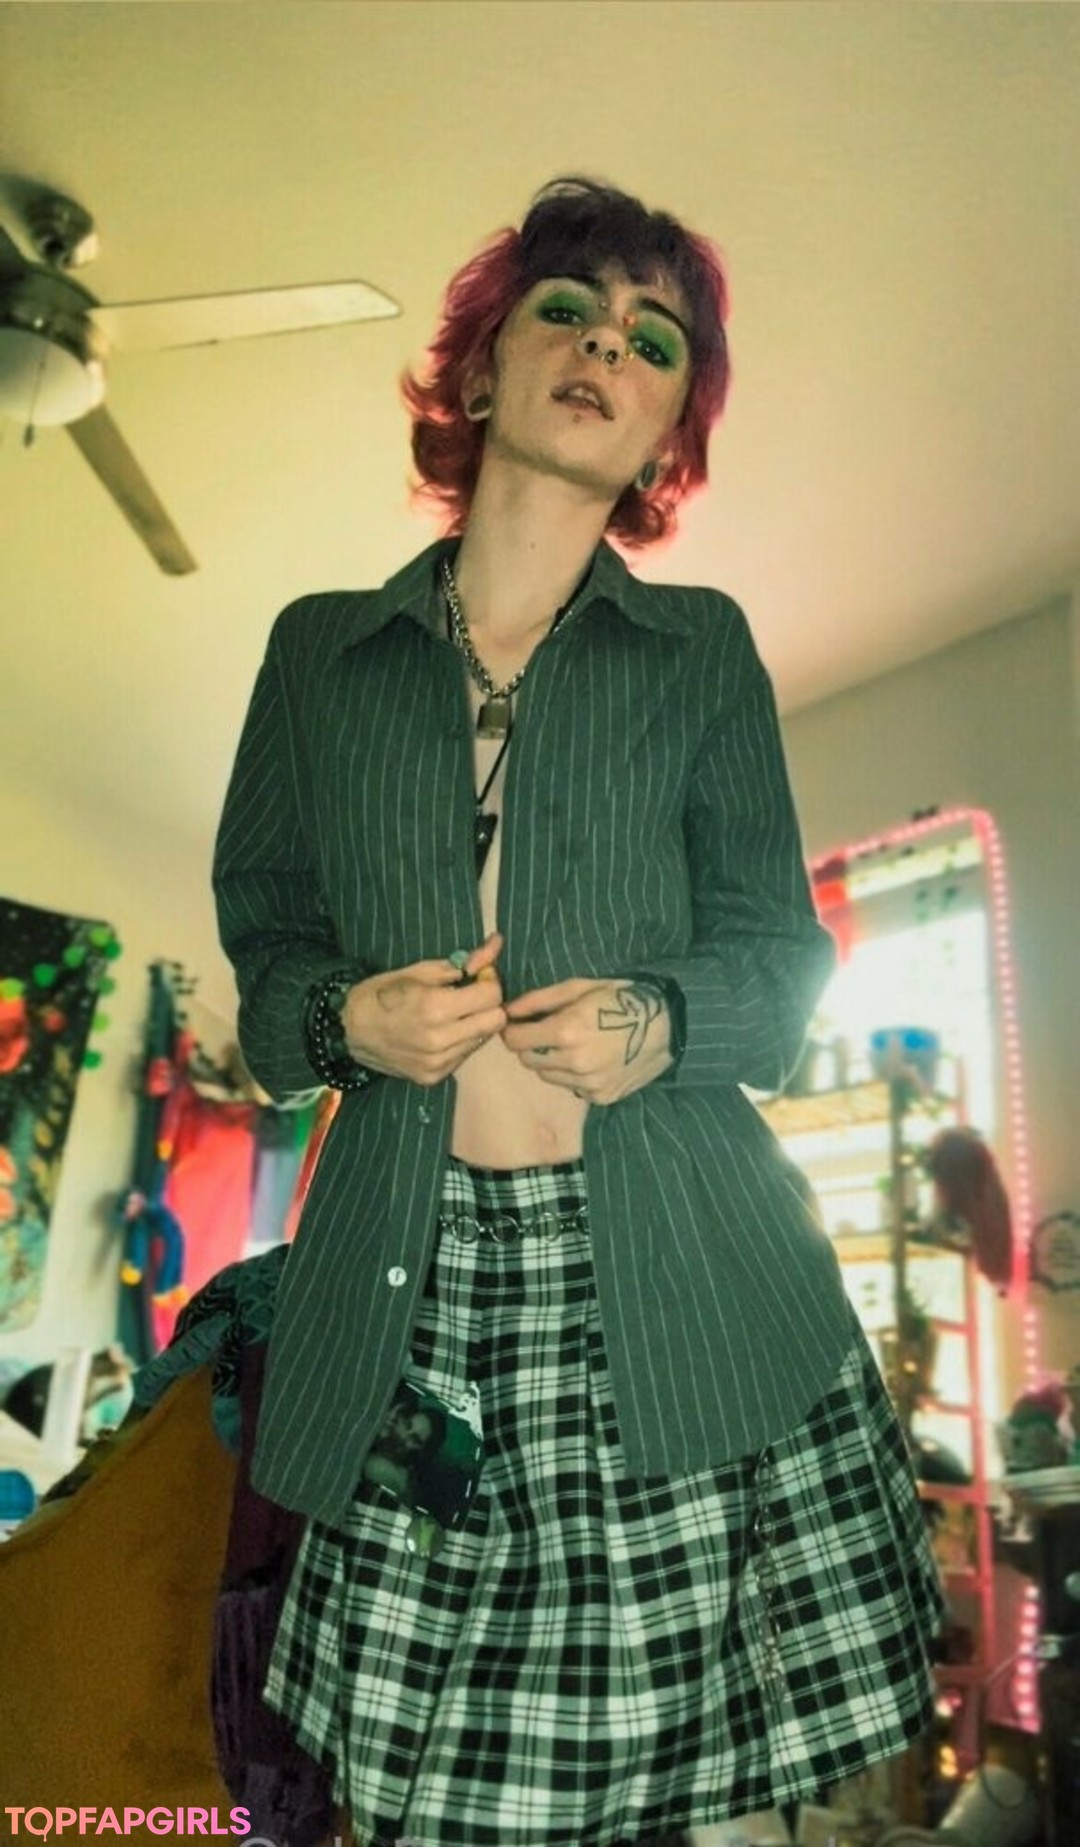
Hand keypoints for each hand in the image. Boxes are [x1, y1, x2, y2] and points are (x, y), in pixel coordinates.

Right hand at [341, 932, 505, 1086]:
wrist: (347, 1032)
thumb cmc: (381, 994)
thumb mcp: (418, 970)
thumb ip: (462, 963)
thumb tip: (496, 944)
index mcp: (435, 1007)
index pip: (492, 996)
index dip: (489, 982)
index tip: (476, 979)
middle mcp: (440, 1040)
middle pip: (496, 1021)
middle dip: (489, 1005)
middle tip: (470, 997)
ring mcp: (438, 1063)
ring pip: (483, 1039)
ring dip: (475, 1024)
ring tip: (452, 1015)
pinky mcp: (434, 1077)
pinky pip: (464, 1055)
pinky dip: (460, 1041)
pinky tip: (441, 1033)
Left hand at [502, 976, 671, 1105]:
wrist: (668, 1025)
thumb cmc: (621, 998)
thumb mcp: (580, 987)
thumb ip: (539, 1000)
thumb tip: (507, 1011)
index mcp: (565, 1031)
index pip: (516, 1041)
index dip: (514, 1032)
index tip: (521, 1026)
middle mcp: (574, 1062)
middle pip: (529, 1061)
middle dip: (532, 1047)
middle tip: (550, 1034)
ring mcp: (588, 1084)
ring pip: (549, 1077)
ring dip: (553, 1063)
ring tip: (576, 1046)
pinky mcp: (601, 1097)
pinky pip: (573, 1088)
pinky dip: (575, 1076)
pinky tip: (594, 1060)